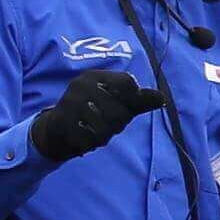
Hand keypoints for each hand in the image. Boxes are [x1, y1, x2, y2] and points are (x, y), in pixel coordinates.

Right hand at [28, 67, 154, 162]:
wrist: (58, 127)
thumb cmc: (94, 111)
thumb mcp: (117, 102)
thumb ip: (140, 100)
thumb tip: (162, 98)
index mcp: (96, 77)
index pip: (128, 83)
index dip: (135, 97)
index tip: (128, 104)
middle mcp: (82, 86)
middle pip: (120, 112)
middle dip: (118, 123)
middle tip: (105, 121)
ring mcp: (71, 104)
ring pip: (106, 128)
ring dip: (104, 134)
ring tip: (94, 128)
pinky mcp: (63, 122)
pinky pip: (90, 139)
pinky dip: (91, 142)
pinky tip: (84, 136)